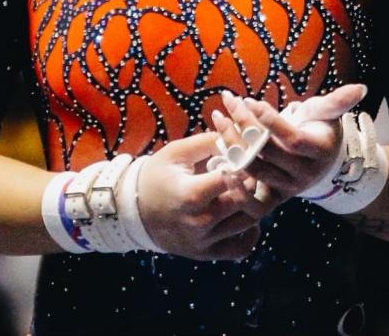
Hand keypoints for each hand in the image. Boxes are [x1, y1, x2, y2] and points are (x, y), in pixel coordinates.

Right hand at [135, 131, 282, 260]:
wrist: (134, 210)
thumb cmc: (157, 175)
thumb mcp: (176, 152)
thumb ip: (208, 142)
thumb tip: (239, 135)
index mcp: (191, 194)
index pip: (233, 178)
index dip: (244, 164)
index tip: (244, 155)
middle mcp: (199, 223)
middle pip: (245, 202)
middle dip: (252, 182)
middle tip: (251, 170)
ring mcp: (203, 242)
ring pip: (248, 223)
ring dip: (254, 203)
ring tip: (247, 188)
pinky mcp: (205, 254)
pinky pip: (241, 248)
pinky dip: (249, 233)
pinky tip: (242, 215)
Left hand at [213, 84, 366, 199]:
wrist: (320, 163)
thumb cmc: (319, 129)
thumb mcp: (327, 113)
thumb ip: (338, 101)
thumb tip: (361, 87)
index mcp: (318, 151)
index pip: (291, 139)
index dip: (269, 122)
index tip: (251, 101)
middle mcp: (304, 174)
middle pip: (267, 153)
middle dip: (244, 126)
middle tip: (228, 105)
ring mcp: (288, 188)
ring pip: (254, 169)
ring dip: (231, 145)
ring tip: (219, 120)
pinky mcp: (274, 199)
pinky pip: (252, 202)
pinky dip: (234, 185)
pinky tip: (218, 161)